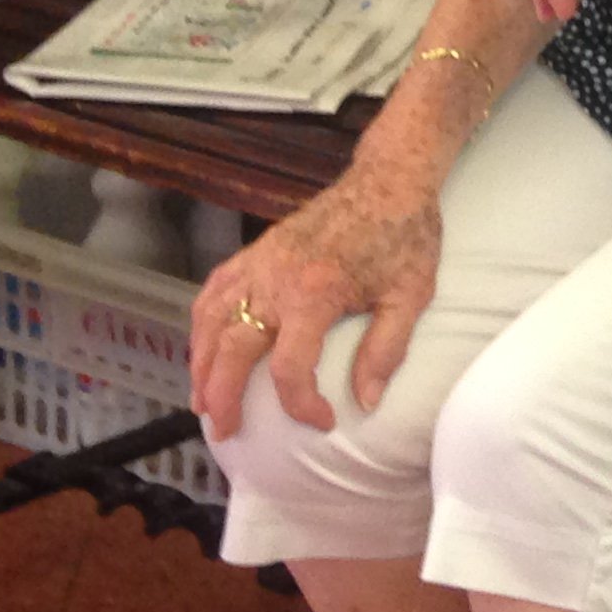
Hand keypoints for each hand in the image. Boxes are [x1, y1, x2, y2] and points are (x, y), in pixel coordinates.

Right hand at [187, 170, 442, 440]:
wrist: (388, 180)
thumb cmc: (404, 237)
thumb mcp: (410, 296)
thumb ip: (386, 350)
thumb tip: (365, 403)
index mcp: (315, 293)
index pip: (290, 367)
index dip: (301, 404)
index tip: (323, 421)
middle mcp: (276, 279)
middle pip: (232, 349)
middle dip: (223, 396)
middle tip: (223, 431)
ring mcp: (260, 262)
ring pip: (212, 321)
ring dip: (201, 364)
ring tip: (202, 401)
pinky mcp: (256, 250)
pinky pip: (215, 289)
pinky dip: (201, 322)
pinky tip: (203, 346)